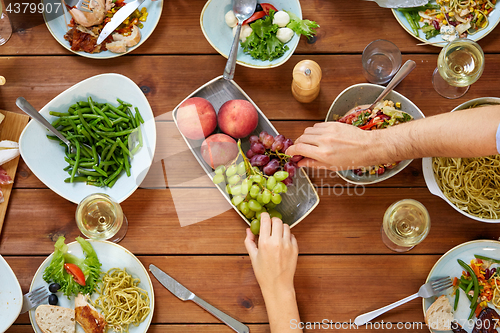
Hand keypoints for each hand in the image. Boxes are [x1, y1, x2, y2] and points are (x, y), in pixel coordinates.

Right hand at [244, 213, 301, 332]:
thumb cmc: (264, 273)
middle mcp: (277, 242)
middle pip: (277, 221)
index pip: (266, 220)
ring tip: (276, 234)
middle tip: (270, 225)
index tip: (263, 216)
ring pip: (286, 226)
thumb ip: (249, 241)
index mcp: (265, 243)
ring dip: (280, 227)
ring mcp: (287, 245)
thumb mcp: (253, 257)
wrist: (278, 285)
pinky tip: (282, 242)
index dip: (264, 216)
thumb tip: (248, 230)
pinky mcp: (295, 249)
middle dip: (272, 221)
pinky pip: (292, 235)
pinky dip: (287, 236)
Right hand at [286, 122, 380, 169]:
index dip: (291, 150)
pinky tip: (319, 137)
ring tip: (311, 144)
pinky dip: (314, 132)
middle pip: (301, 139)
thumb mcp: (332, 166)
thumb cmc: (353, 159)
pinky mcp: (333, 124)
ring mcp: (328, 131)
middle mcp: (324, 141)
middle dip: (298, 145)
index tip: (289, 153)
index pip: (299, 148)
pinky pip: (316, 126)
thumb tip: (300, 163)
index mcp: (323, 154)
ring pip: (307, 131)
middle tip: (300, 150)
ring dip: (305, 138)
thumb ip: (313, 164)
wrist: (368, 147)